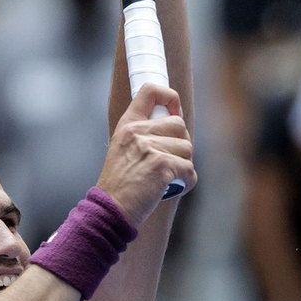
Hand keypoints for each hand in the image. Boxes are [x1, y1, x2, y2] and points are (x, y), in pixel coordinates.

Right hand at [95, 83, 196, 224]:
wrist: (110, 209)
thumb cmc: (119, 184)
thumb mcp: (122, 148)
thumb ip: (143, 134)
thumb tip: (176, 126)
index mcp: (128, 124)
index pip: (150, 91)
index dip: (170, 97)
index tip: (175, 111)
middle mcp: (138, 132)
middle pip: (179, 124)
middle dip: (180, 144)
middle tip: (169, 161)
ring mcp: (150, 148)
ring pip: (187, 148)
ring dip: (183, 165)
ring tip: (168, 178)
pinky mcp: (162, 166)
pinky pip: (190, 169)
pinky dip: (187, 182)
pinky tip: (173, 187)